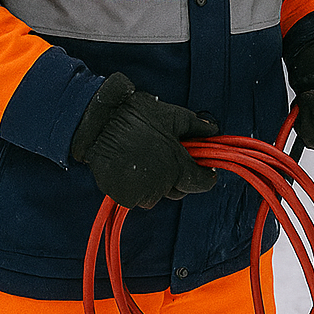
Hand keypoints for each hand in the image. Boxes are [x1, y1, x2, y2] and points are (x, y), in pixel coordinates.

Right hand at [71, 73, 218, 208]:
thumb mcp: (173, 116)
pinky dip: (134, 187)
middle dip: (176, 178)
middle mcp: (162, 184)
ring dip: (154, 184)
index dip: (204, 176)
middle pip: (178, 191)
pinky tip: (128, 167)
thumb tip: (213, 130)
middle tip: (164, 157)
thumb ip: (197, 127)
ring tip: (143, 160)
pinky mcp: (123, 197)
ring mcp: (141, 192)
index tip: (202, 169)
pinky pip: (135, 198)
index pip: (202, 183)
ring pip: (156, 196)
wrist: (99, 122)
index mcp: (179, 166)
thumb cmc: (137, 116)